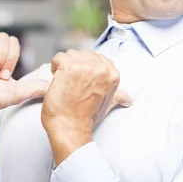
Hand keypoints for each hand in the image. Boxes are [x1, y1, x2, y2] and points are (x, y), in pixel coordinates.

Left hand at [41, 49, 132, 164]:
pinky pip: (58, 57)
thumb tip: (128, 99)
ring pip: (70, 54)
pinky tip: (58, 81)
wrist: (70, 126)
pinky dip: (55, 67)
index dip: (84, 69)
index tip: (82, 83)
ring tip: (66, 83)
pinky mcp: (69, 66)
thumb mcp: (107, 104)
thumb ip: (118, 97)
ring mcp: (85, 66)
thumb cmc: (86, 117)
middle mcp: (102, 68)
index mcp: (113, 74)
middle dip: (74, 67)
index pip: (95, 58)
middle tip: (73, 85)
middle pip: (82, 54)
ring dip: (64, 67)